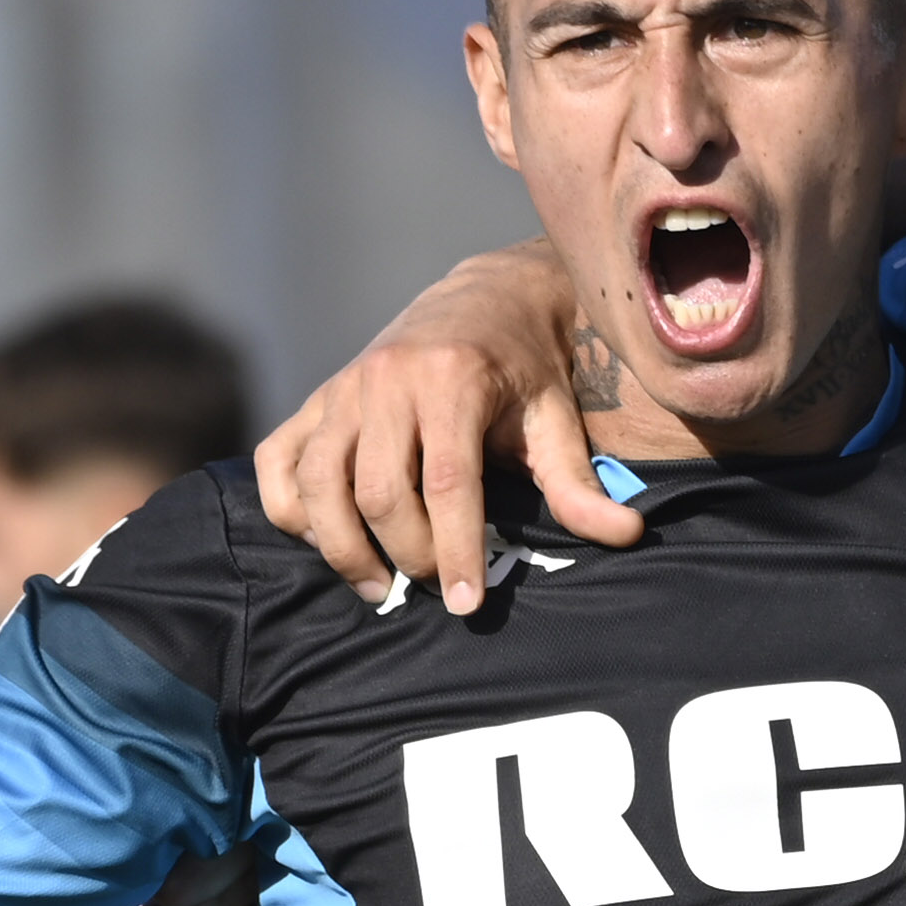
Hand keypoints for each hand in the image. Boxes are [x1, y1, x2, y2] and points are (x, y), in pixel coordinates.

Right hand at [250, 241, 629, 613]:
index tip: (467, 603)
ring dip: (343, 548)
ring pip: (318, 484)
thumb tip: (626, 535)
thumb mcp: (557, 419)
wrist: (485, 301)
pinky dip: (290, 510)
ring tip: (379, 588)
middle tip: (437, 588)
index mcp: (452, 380)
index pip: (447, 483)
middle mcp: (386, 380)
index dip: (455, 549)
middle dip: (407, 554)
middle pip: (379, 492)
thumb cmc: (527, 371)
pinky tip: (326, 540)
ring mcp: (342, 389)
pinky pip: (279, 463)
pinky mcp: (316, 400)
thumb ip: (578, 483)